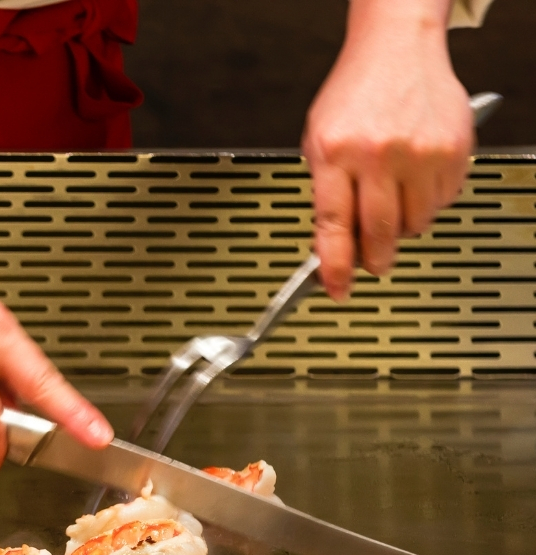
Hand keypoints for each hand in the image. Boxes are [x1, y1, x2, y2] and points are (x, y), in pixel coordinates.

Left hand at [303, 0, 472, 300]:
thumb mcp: (319, 141)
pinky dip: (426, 204)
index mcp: (335, 152)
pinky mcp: (451, 152)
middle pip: (377, 233)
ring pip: (413, 224)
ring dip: (400, 228)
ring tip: (390, 203)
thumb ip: (325, 192)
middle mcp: (377, 153)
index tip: (336, 290)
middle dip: (373, 259)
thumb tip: (331, 245)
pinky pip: (440, 204)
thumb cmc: (355, 95)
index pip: (333, 225)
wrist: (397, 50)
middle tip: (371, 263)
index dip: (335, 266)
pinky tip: (413, 181)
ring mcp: (418, 153)